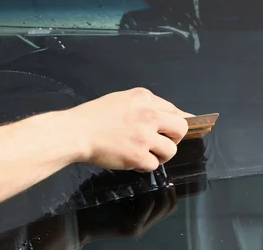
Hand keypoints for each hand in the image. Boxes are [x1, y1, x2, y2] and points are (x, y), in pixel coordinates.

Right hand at [68, 88, 191, 171]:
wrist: (76, 131)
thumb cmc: (94, 116)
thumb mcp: (122, 100)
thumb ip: (144, 106)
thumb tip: (166, 116)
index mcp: (144, 98)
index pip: (174, 109)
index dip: (180, 121)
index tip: (186, 128)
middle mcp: (148, 114)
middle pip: (181, 129)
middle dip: (175, 138)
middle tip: (161, 142)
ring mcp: (144, 136)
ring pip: (170, 150)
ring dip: (159, 154)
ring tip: (143, 152)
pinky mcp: (138, 156)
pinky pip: (153, 164)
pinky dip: (143, 165)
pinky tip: (131, 159)